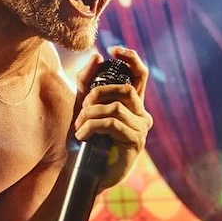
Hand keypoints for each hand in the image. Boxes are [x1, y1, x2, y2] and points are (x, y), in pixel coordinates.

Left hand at [72, 45, 152, 189]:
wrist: (84, 171)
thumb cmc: (86, 138)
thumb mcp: (83, 106)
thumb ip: (87, 82)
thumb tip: (98, 56)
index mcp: (132, 104)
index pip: (140, 75)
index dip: (131, 58)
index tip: (114, 49)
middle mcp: (142, 114)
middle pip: (125, 89)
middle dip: (98, 93)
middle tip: (83, 106)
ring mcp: (141, 129)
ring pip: (115, 107)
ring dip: (90, 114)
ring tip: (79, 126)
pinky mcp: (135, 142)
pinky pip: (112, 124)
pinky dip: (92, 127)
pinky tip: (82, 136)